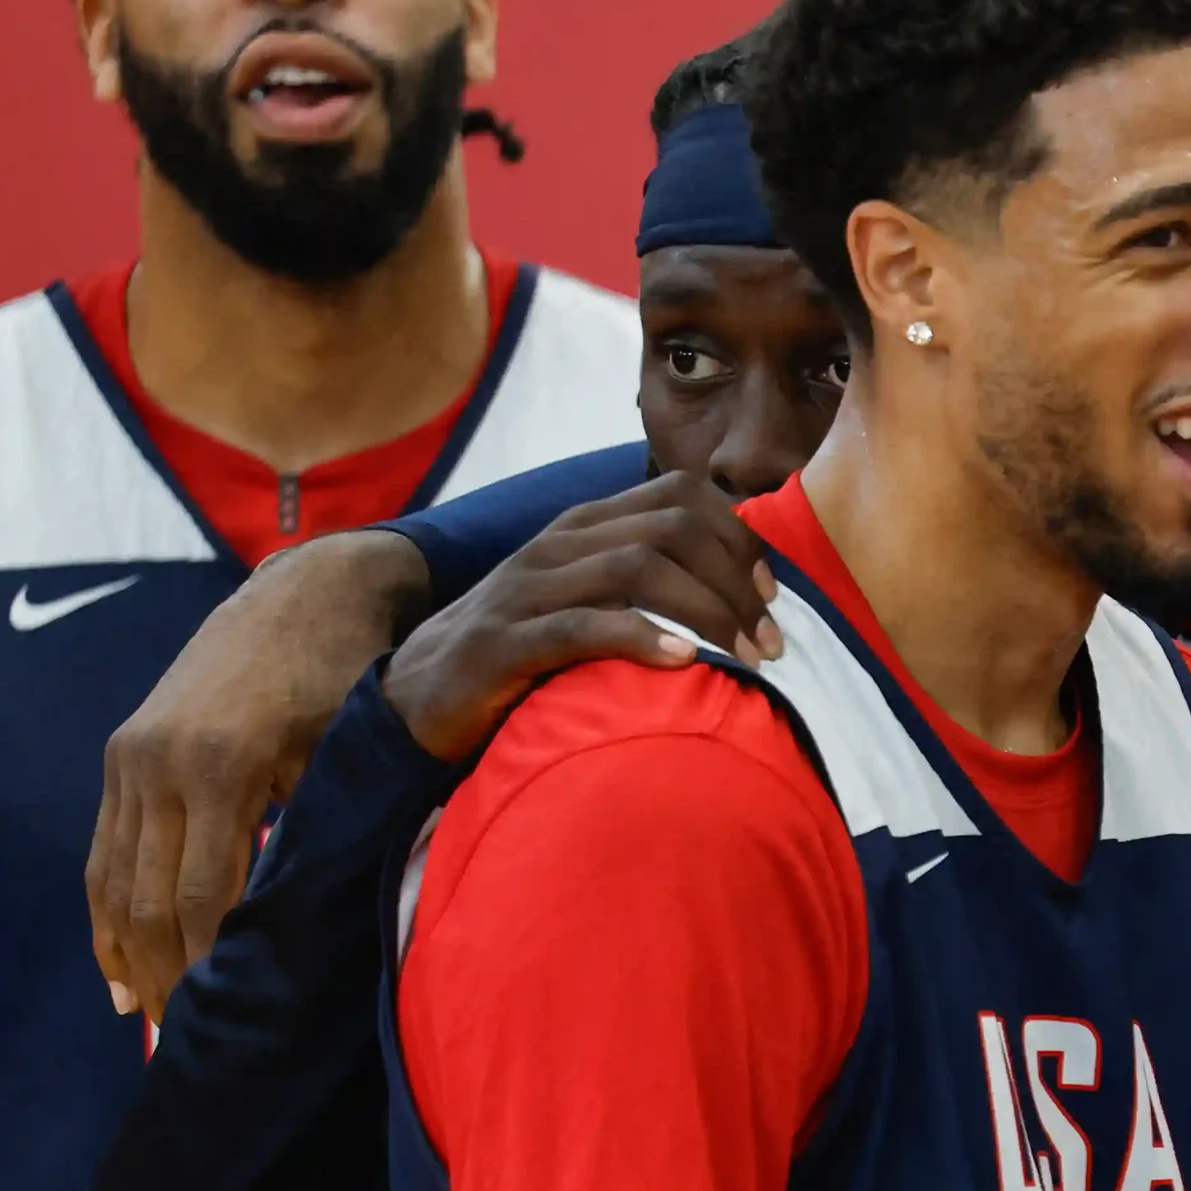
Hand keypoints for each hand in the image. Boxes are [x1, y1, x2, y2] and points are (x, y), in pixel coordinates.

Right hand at [90, 530, 431, 1020]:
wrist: (303, 596)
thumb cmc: (351, 681)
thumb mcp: (348, 754)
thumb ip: (325, 831)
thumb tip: (329, 924)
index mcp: (219, 768)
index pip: (200, 895)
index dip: (207, 962)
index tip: (224, 1015)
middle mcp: (158, 764)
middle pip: (146, 900)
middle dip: (165, 973)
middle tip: (187, 1036)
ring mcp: (131, 758)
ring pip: (112, 880)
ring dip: (126, 955)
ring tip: (148, 1018)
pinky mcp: (121, 754)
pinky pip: (103, 851)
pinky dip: (105, 912)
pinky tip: (118, 968)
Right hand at [383, 475, 779, 767]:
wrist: (420, 695)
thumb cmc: (525, 651)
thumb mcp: (588, 601)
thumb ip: (645, 582)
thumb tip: (739, 590)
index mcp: (584, 528)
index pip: (680, 496)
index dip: (737, 537)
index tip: (769, 594)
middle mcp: (558, 545)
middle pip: (671, 529)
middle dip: (734, 582)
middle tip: (770, 639)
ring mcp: (526, 589)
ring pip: (636, 566)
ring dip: (707, 611)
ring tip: (746, 655)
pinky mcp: (503, 642)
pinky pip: (581, 626)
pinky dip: (640, 638)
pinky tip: (684, 661)